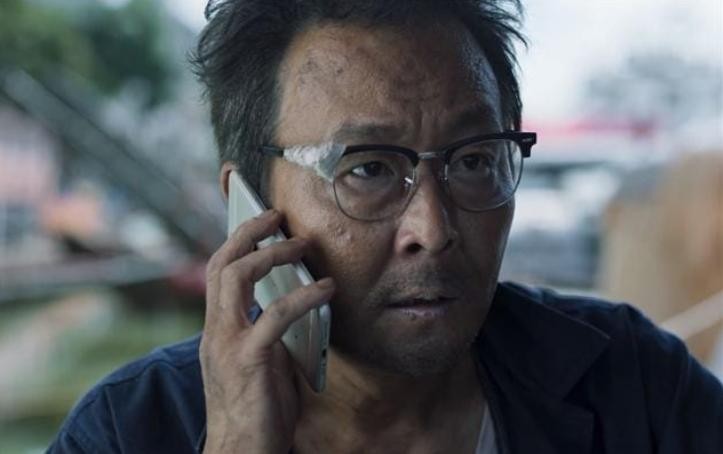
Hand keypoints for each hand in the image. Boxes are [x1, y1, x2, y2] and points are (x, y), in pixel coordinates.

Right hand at [200, 209, 334, 453]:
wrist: (239, 452)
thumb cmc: (255, 408)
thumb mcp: (257, 360)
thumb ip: (266, 329)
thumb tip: (294, 300)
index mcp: (217, 328)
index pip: (218, 270)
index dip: (236, 238)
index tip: (257, 215)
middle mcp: (215, 329)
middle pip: (223, 262)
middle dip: (249, 231)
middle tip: (278, 214)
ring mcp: (227, 343)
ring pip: (238, 277)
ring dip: (272, 254)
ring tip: (301, 245)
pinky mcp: (248, 359)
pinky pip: (276, 315)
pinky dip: (304, 296)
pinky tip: (327, 289)